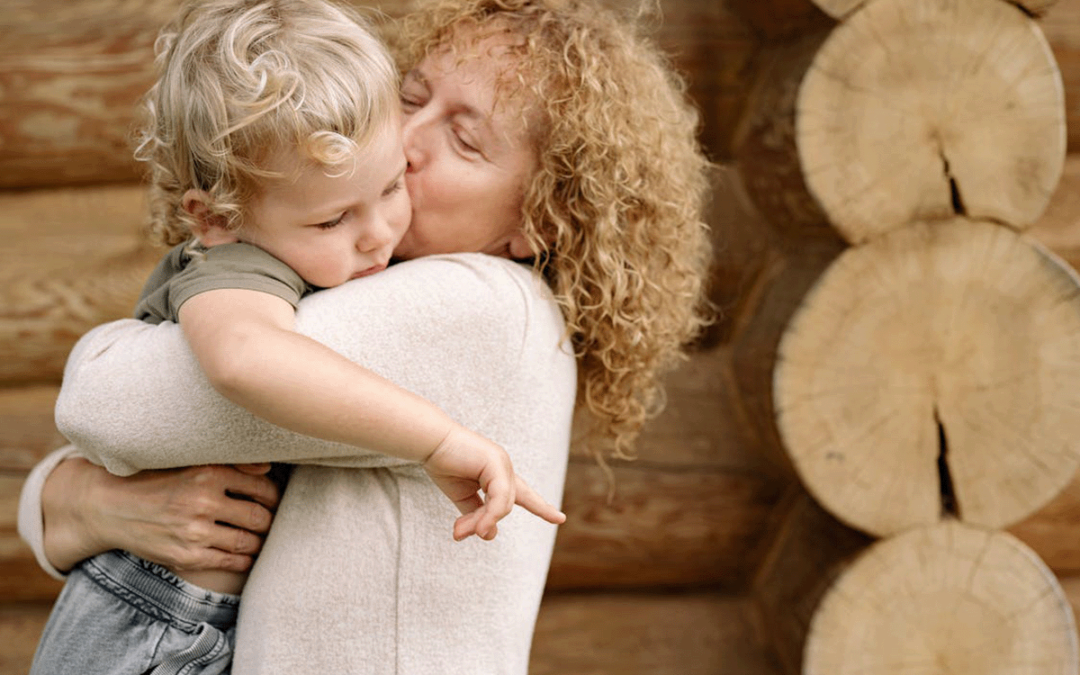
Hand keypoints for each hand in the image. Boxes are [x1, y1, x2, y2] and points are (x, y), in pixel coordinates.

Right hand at [42, 458, 280, 573]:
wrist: (108, 506)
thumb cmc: (154, 479)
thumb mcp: (188, 461)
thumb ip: (229, 463)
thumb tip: (267, 469)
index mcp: (208, 473)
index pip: (262, 488)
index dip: (273, 497)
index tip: (273, 500)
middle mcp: (203, 501)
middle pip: (258, 517)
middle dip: (269, 520)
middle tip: (271, 520)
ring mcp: (194, 531)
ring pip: (247, 541)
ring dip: (259, 541)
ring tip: (260, 538)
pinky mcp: (185, 556)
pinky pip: (229, 561)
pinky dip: (243, 559)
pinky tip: (245, 554)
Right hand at [422, 426, 565, 540]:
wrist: (430, 442)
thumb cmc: (444, 463)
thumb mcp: (461, 495)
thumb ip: (476, 514)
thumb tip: (489, 535)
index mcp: (499, 474)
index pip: (523, 494)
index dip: (541, 507)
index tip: (560, 518)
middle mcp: (505, 467)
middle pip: (506, 505)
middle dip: (486, 521)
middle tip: (459, 534)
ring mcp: (503, 463)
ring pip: (504, 504)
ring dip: (482, 520)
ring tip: (459, 531)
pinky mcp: (496, 462)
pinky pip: (500, 497)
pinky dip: (489, 514)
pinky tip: (478, 525)